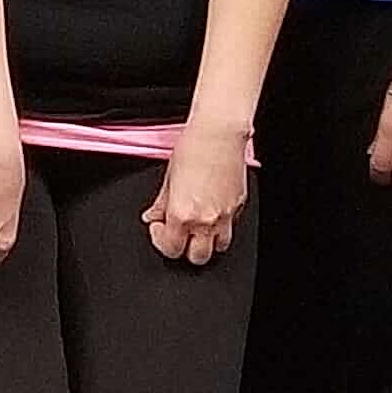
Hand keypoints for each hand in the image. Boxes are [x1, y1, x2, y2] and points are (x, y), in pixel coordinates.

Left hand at [145, 121, 250, 266]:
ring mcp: (226, 215)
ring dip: (206, 241)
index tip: (158, 228)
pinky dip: (220, 225)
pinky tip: (211, 210)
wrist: (219, 134)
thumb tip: (152, 216)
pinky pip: (230, 227)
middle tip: (176, 232)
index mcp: (183, 214)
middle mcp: (206, 220)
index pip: (171, 249)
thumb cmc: (192, 149)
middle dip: (185, 248)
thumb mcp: (167, 179)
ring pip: (219, 247)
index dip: (161, 241)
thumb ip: (160, 204)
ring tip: (195, 225)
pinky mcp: (239, 206)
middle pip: (198, 257)